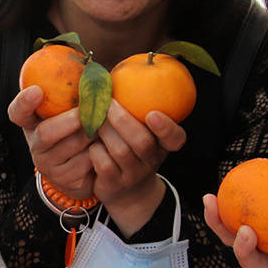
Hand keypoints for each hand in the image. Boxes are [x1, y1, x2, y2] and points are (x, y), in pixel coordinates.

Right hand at [7, 84, 98, 203]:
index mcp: (31, 123)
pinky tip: (106, 144)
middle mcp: (34, 144)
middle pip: (47, 133)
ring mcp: (47, 163)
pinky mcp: (63, 179)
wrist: (79, 169)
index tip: (37, 90)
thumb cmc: (76, 128)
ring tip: (105, 125)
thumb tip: (92, 66)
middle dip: (71, 121)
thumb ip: (72, 93)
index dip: (24, 102)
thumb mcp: (69, 110)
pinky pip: (85, 162)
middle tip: (91, 112)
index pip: (17, 112)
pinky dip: (99, 151)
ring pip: (71, 147)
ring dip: (91, 134)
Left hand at [83, 104, 186, 231]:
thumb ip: (134, 109)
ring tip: (94, 120)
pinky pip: (104, 164)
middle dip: (122, 120)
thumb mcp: (141, 132)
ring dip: (105, 132)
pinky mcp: (115, 183)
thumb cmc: (130, 149)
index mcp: (162, 145)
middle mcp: (152, 160)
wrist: (127, 192)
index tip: (153, 114)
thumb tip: (111, 76)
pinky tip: (91, 144)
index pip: (175, 138)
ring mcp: (134, 174)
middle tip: (108, 104)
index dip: (166, 127)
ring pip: (120, 151)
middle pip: (142, 141)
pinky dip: (95, 151)